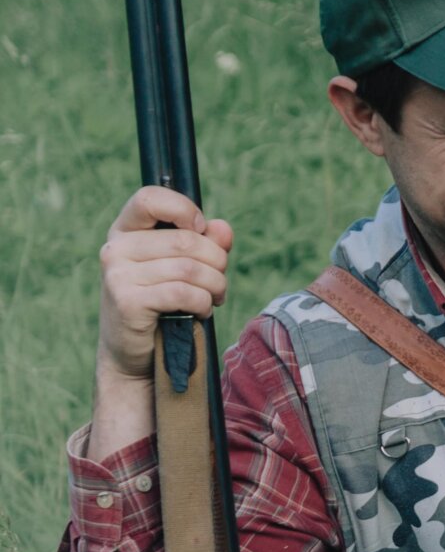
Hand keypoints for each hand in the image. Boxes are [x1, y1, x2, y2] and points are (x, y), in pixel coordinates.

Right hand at [97, 185, 232, 380]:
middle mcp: (116, 248)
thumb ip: (204, 243)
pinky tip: (202, 311)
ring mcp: (117, 275)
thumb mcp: (181, 267)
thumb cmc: (161, 305)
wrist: (133, 354)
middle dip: (216, 261)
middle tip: (219, 281)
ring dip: (215, 285)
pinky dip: (203, 303)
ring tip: (215, 298)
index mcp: (125, 231)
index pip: (149, 198)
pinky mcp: (127, 302)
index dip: (184, 209)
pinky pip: (183, 293)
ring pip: (189, 268)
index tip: (200, 229)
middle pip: (185, 240)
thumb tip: (222, 229)